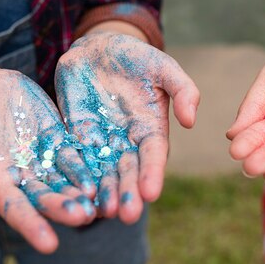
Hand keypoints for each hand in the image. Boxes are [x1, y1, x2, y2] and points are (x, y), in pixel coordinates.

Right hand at [0, 67, 97, 253]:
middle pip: (46, 196)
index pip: (14, 208)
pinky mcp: (58, 139)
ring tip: (100, 202)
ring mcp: (42, 158)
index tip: (49, 245)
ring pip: (66, 179)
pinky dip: (89, 164)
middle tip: (83, 218)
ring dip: (82, 191)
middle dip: (64, 208)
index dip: (31, 225)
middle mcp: (22, 175)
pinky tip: (107, 172)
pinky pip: (76, 153)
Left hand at [55, 32, 199, 222]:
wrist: (98, 48)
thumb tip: (190, 121)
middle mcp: (128, 141)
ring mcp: (101, 141)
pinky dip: (76, 176)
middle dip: (128, 192)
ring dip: (103, 193)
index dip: (152, 173)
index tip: (151, 192)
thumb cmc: (136, 57)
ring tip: (102, 213)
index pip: (153, 155)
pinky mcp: (76, 136)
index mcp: (152, 128)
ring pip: (103, 172)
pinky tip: (74, 194)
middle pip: (128, 171)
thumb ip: (182, 90)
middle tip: (127, 216)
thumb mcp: (164, 67)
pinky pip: (75, 159)